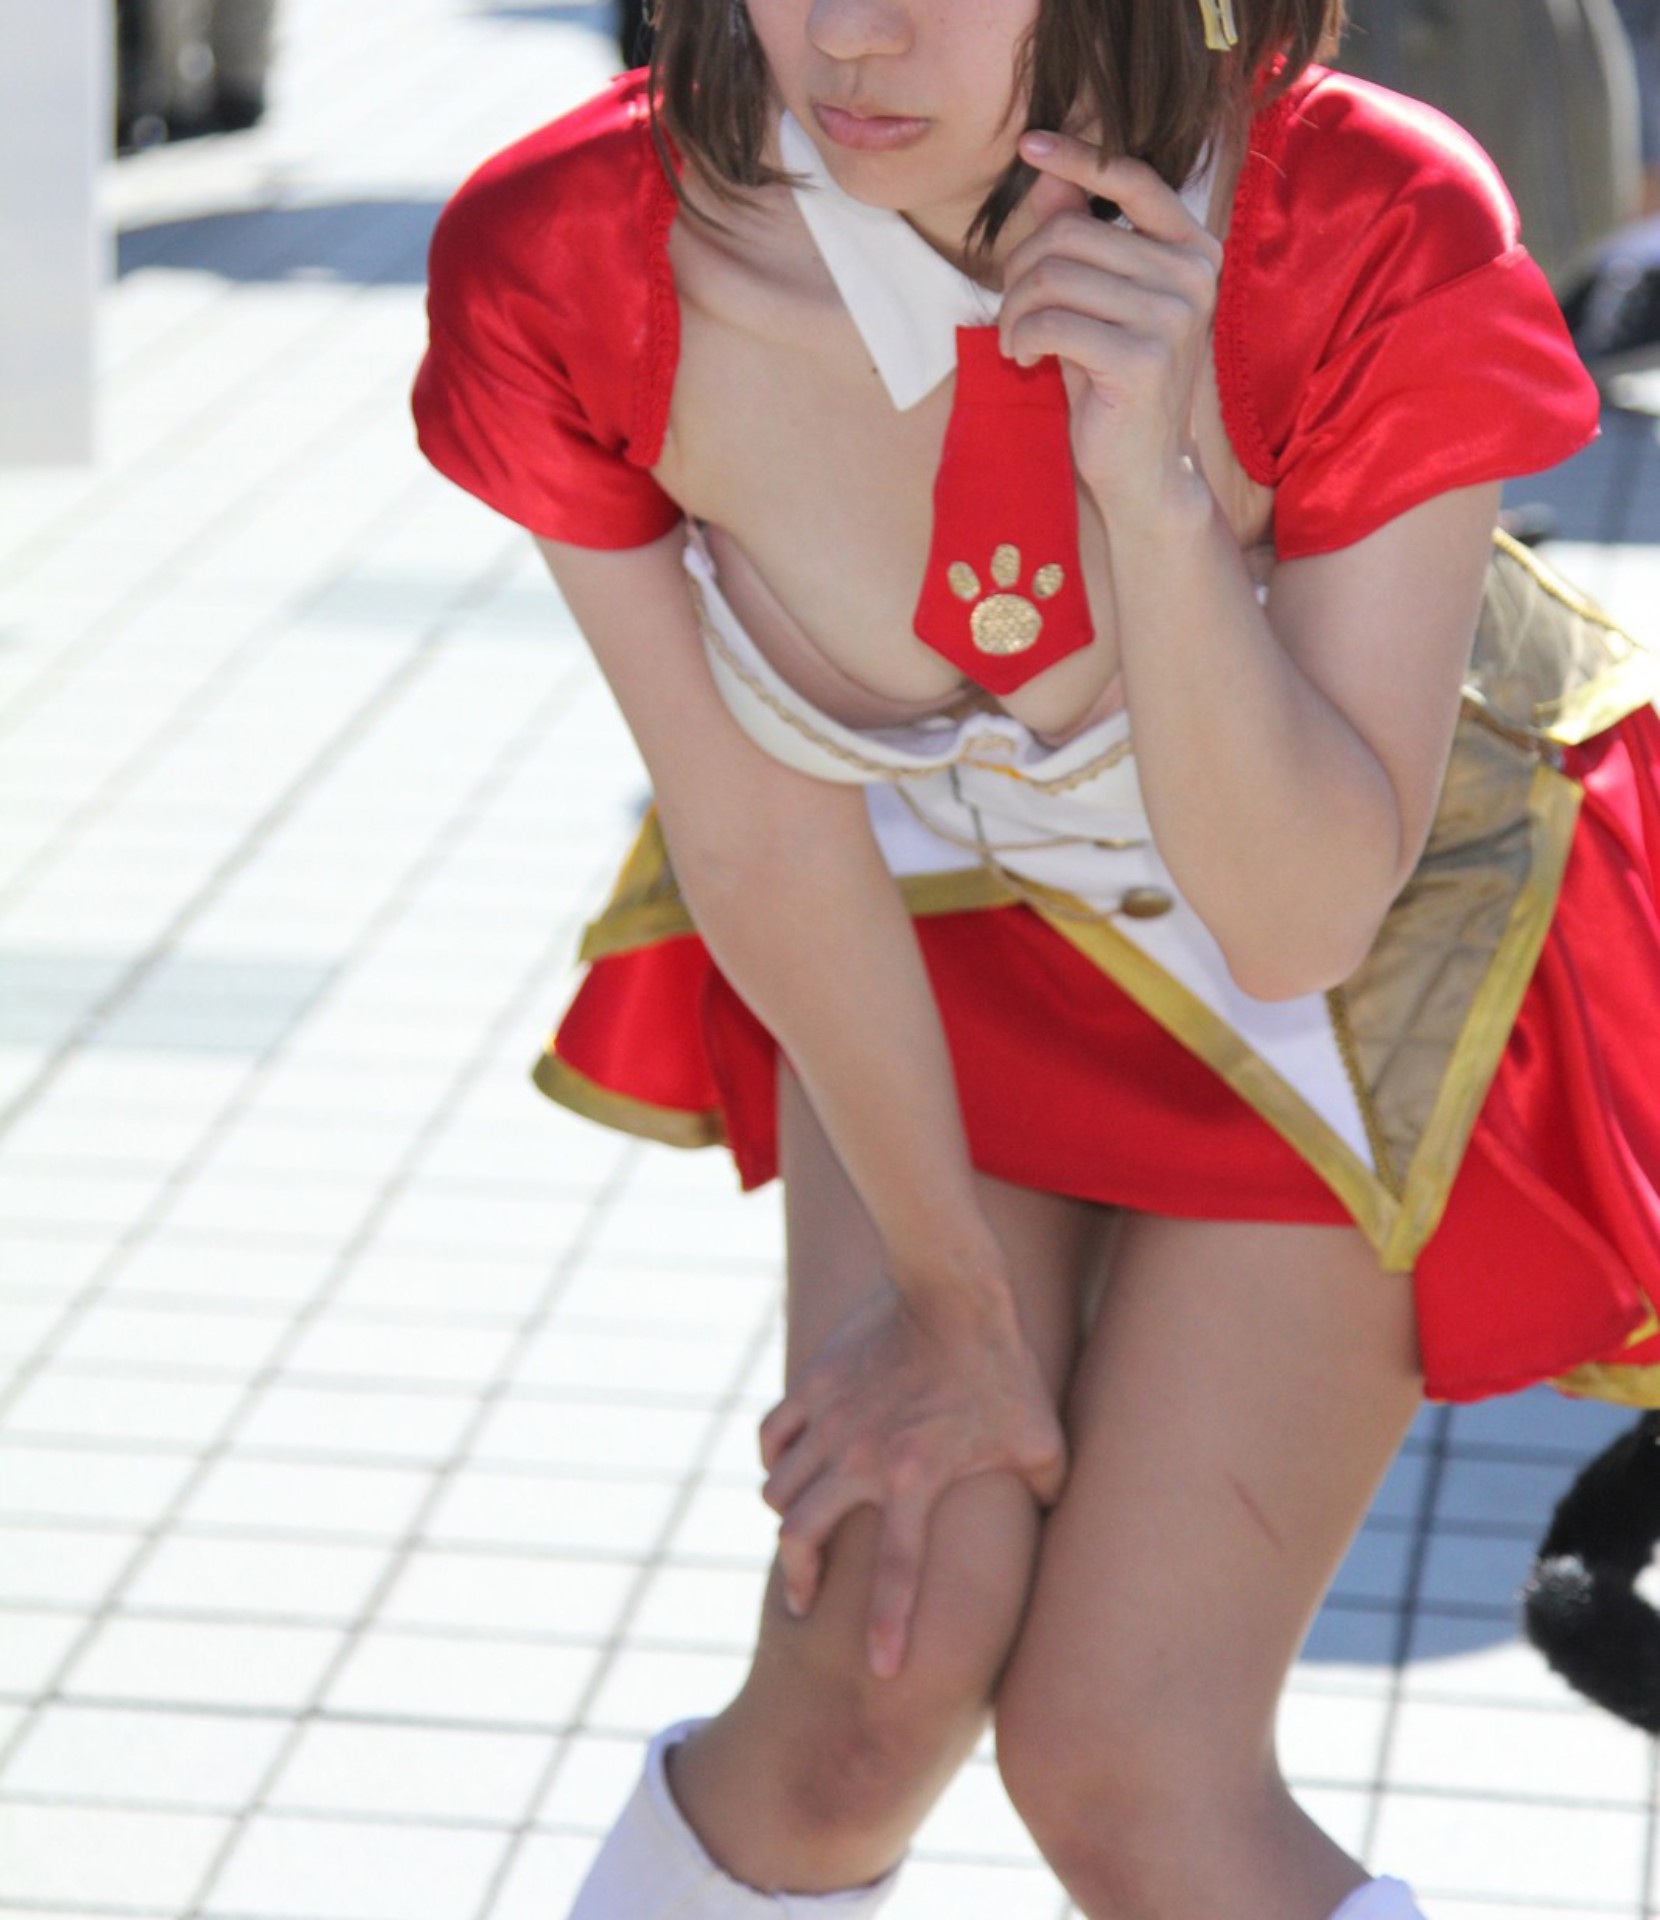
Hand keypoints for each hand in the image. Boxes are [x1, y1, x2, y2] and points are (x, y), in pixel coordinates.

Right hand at [757, 1284, 1065, 1679]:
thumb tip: (1053, 1517)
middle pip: (803, 1538)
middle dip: (800, 1580)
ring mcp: (830, 1422)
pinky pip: (773, 1435)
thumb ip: (1046, 1487)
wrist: (951, 1287)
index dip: (889, 1630)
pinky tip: (784, 1465)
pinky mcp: (813, 1385)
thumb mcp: (1042, 1436)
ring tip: (798, 1530)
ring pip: (781, 1489)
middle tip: (802, 1601)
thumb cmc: (1003, 1364)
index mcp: (915, 1482)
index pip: (897, 1576)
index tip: (882, 1674)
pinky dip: (773, 1458)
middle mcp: (861, 1461)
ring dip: (787, 1515)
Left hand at [999, 131, 1223, 517]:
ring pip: (1054, 277)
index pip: (1131, 179)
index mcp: (1192, 249)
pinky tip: (1026, 360)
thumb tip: (1048, 172)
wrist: (1144, 469)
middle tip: (1010, 311)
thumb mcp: (1098, 301)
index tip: (1029, 145)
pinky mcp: (1144, 358)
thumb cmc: (1115, 383)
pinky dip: (1021, 339)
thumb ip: (1082, 237)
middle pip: (1071, 233)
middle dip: (1020, 270)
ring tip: (1015, 340)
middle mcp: (1192, 274)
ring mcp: (1173, 316)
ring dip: (1015, 310)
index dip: (1077, 157)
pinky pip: (1052, 323)